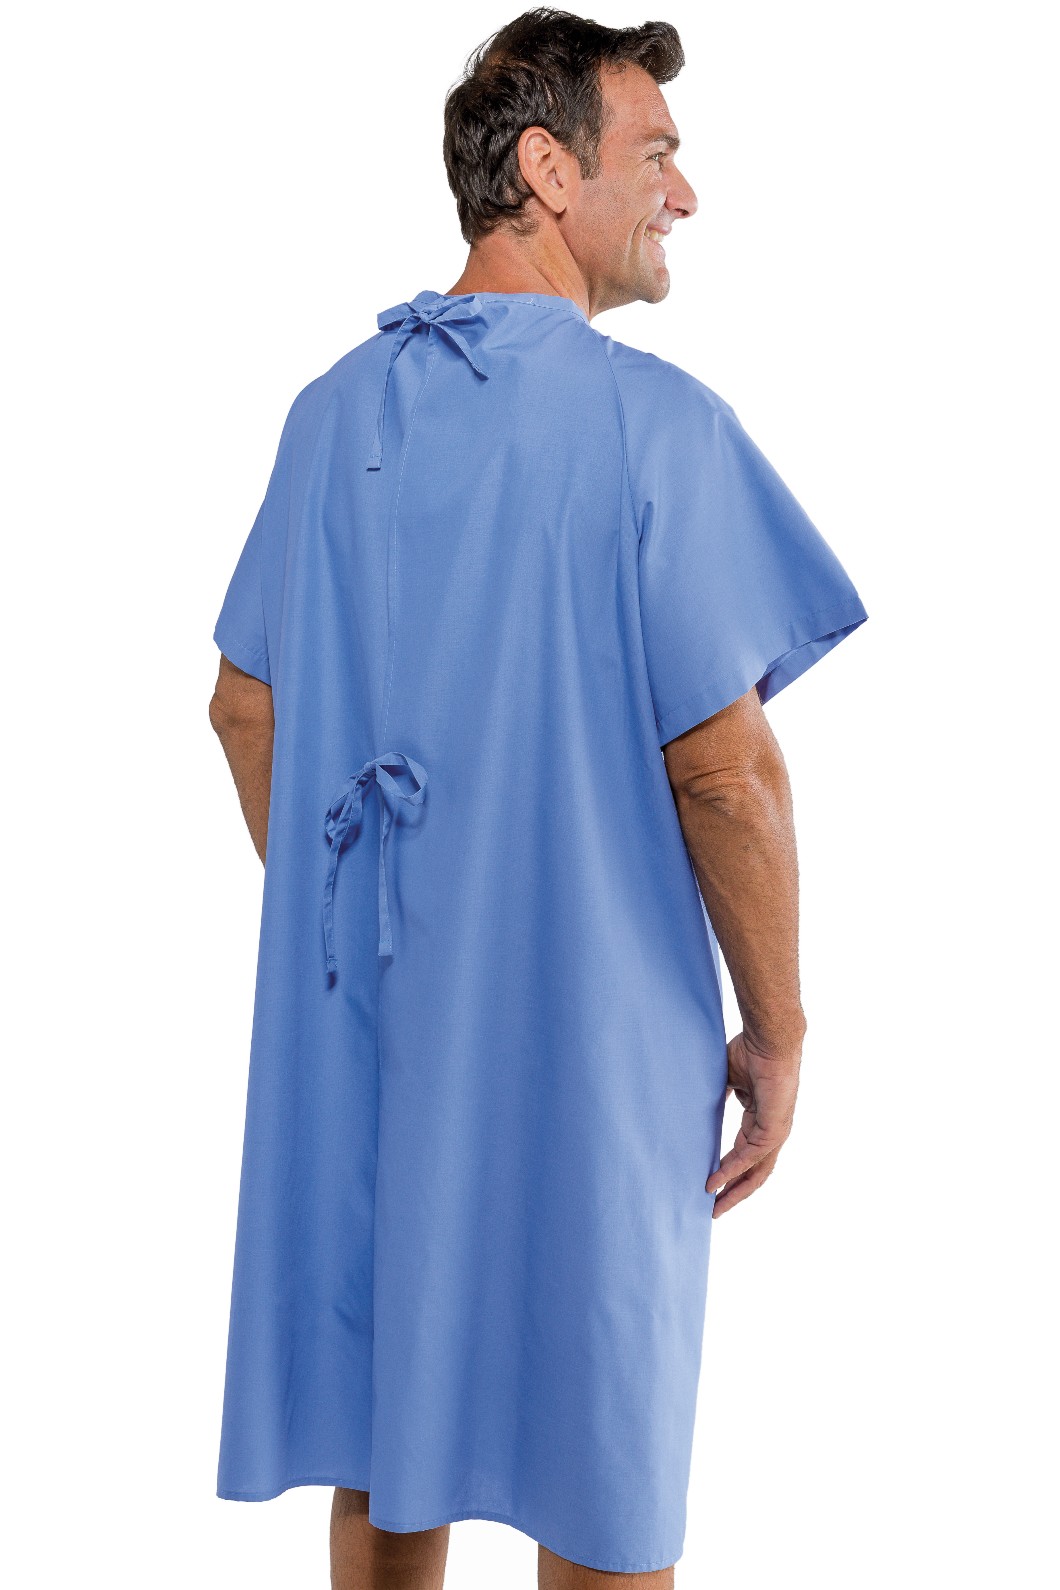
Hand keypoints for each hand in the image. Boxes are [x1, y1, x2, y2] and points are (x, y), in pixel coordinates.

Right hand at [706, 1029, 802, 1217]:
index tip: (709, 1186)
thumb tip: (702, 1106)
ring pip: (755, 1173)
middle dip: (733, 1193)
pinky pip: (751, 1157)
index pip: (745, 1156)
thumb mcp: (730, 1080)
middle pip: (754, 1173)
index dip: (728, 1174)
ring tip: (714, 1207)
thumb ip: (722, 1098)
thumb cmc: (750, 1052)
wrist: (768, 1040)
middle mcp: (771, 1131)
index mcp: (760, 1121)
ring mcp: (775, 1132)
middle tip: (714, 1211)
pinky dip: (732, 1171)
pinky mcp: (774, 1129)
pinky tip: (715, 1182)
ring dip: (734, 1191)